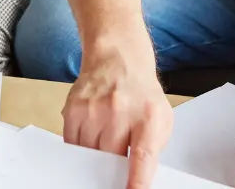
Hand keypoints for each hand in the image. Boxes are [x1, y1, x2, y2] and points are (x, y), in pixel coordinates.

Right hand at [62, 46, 172, 188]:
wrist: (118, 58)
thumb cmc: (141, 93)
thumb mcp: (162, 119)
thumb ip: (153, 149)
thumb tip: (138, 178)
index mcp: (148, 117)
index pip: (142, 157)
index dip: (136, 181)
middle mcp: (120, 111)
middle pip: (110, 158)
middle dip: (112, 169)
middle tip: (115, 168)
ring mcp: (94, 109)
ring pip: (88, 154)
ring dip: (95, 157)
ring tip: (106, 140)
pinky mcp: (74, 108)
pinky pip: (72, 144)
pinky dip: (80, 148)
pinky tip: (92, 135)